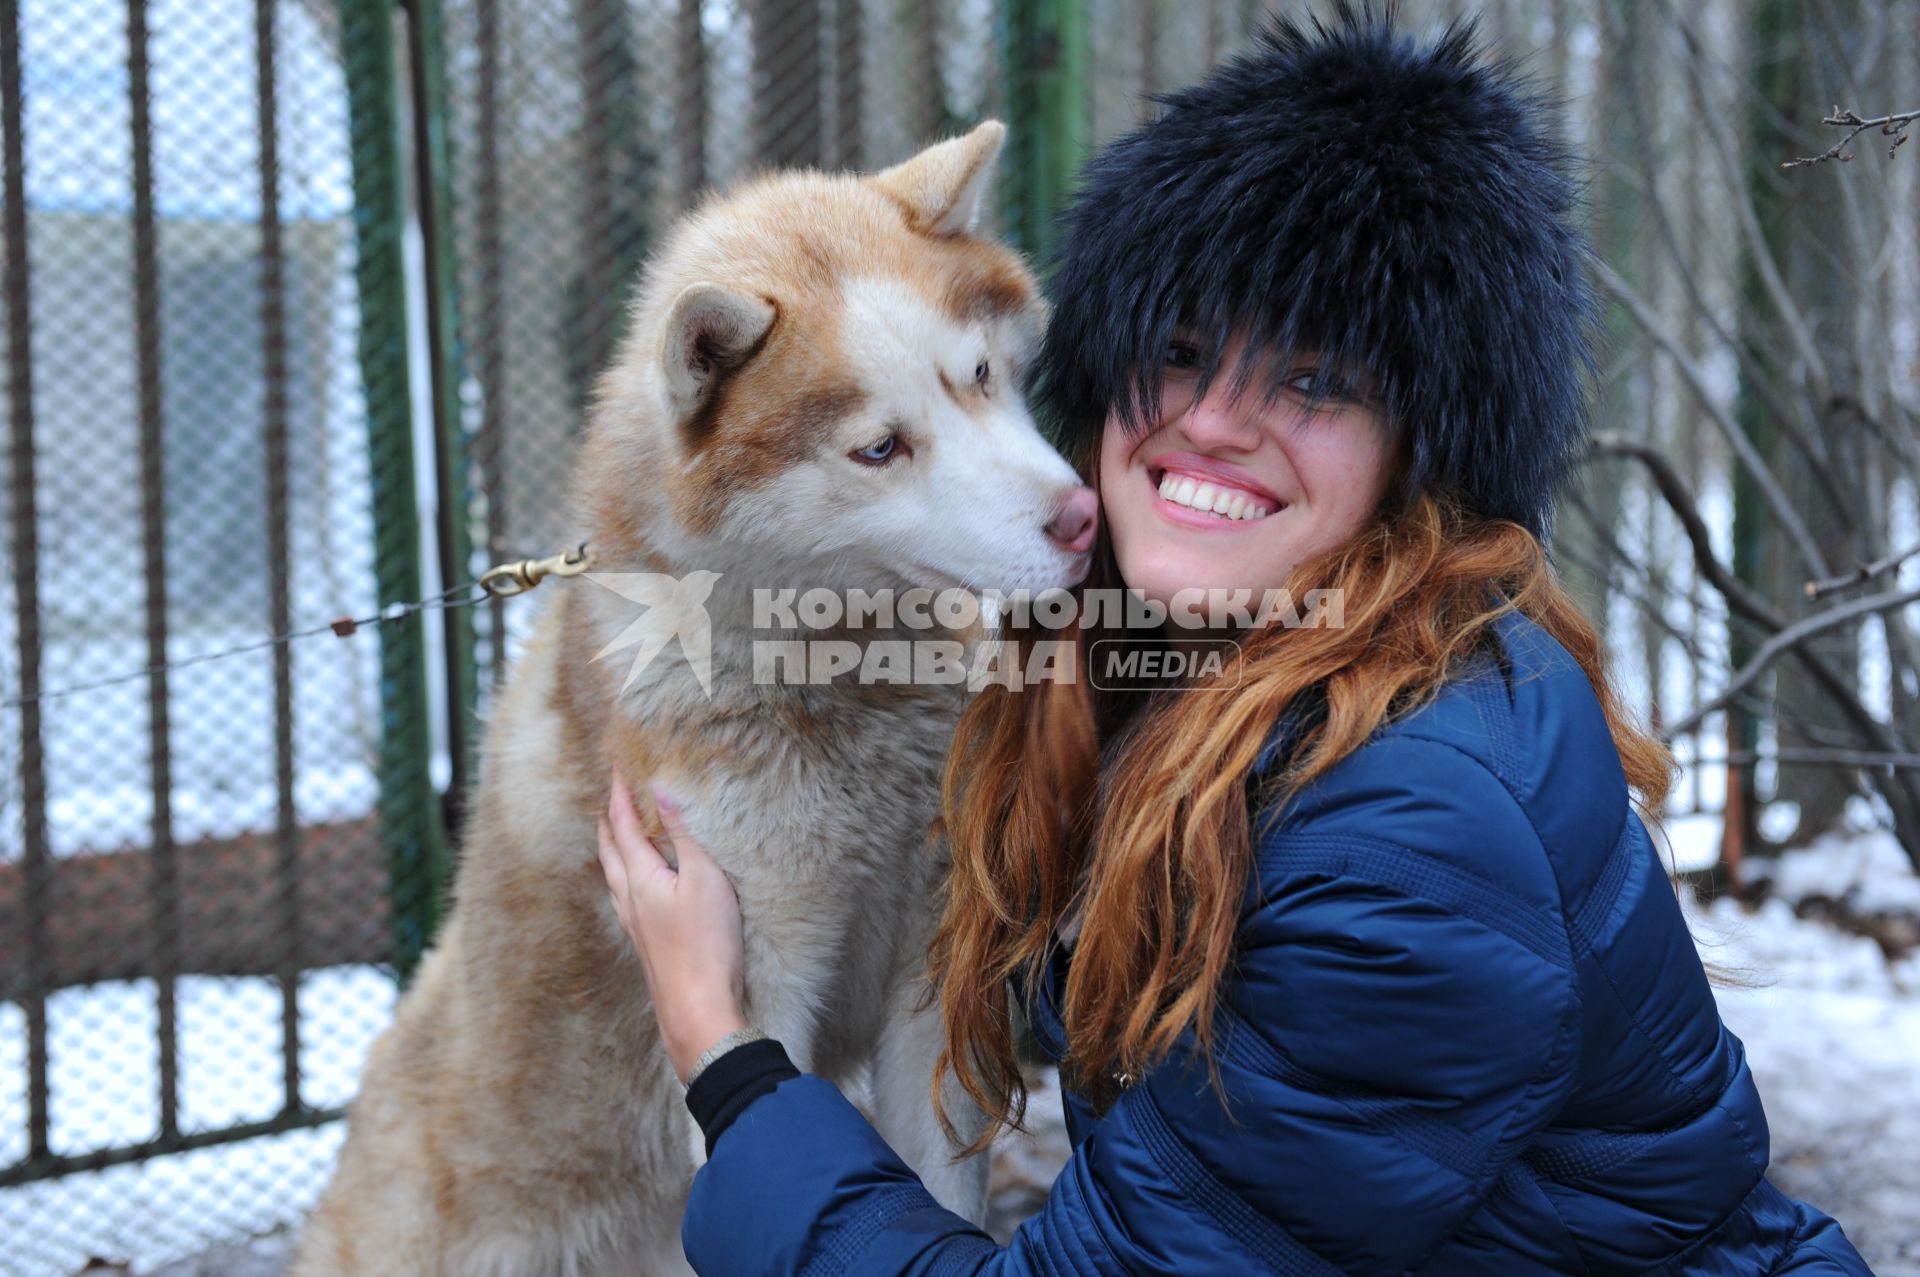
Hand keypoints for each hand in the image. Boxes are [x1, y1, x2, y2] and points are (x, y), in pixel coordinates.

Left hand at [596, 769, 747, 1083]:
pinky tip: (633, 888)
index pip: (622, 826)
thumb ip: (683, 834)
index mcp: (640, 878)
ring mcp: (635, 925)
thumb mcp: (704, 877)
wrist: (698, 1008)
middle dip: (608, 820)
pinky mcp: (646, 944)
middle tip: (609, 797)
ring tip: (614, 835)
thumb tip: (661, 792)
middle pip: (609, 851)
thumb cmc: (706, 943)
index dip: (619, 795)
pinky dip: (623, 877)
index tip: (615, 768)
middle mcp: (629, 900)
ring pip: (613, 877)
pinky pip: (624, 898)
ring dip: (611, 849)